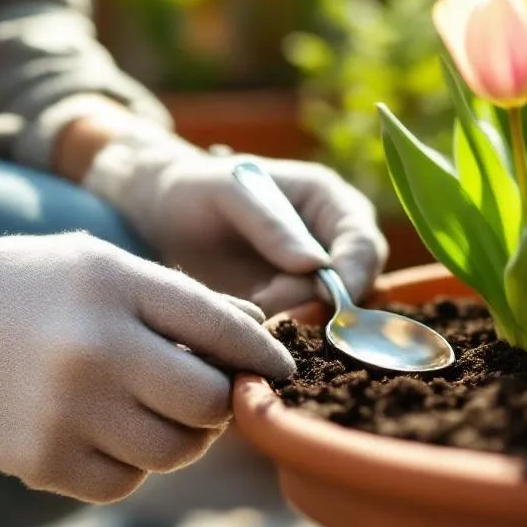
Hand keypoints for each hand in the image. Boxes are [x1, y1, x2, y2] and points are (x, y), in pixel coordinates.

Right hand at [0, 232, 294, 502]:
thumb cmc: (26, 288)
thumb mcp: (102, 266)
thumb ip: (181, 298)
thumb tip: (259, 333)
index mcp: (116, 286)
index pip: (225, 329)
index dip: (264, 355)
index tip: (278, 369)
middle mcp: (96, 349)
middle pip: (209, 403)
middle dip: (220, 403)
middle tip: (206, 395)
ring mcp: (67, 411)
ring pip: (174, 451)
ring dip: (179, 438)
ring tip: (150, 411)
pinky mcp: (42, 462)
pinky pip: (124, 483)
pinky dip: (127, 464)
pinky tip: (101, 432)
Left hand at [82, 133, 387, 313]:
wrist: (162, 216)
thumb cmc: (198, 189)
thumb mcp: (230, 193)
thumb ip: (271, 223)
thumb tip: (317, 265)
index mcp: (331, 202)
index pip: (364, 245)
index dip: (353, 275)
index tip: (325, 297)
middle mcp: (333, 244)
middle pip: (354, 290)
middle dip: (316, 305)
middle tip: (265, 304)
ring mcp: (312, 282)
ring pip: (326, 318)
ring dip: (293, 323)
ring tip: (248, 309)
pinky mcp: (288, 310)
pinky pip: (298, 332)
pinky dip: (277, 336)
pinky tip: (245, 327)